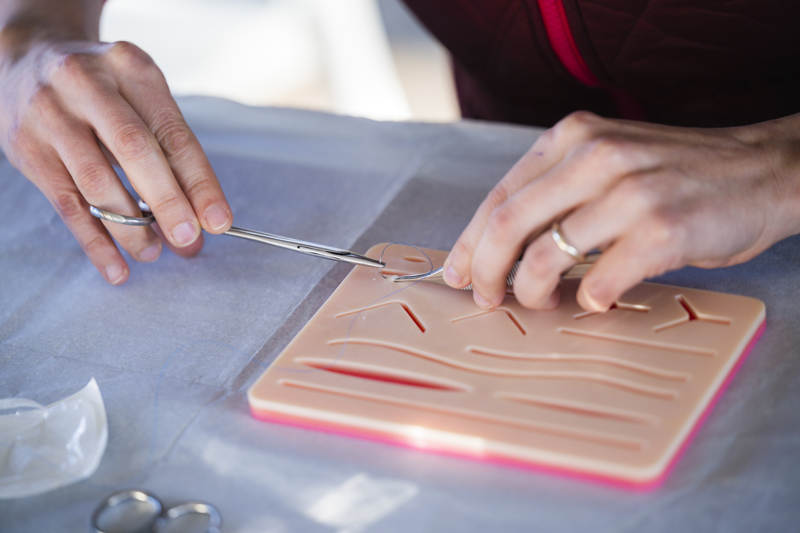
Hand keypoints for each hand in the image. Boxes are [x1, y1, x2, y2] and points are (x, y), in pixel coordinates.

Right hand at [0, 3, 231, 284]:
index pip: (173, 132)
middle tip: (187, 239)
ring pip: (96, 182)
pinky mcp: (26, 148)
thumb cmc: (102, 87)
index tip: (218, 221)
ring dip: (130, 227)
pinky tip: (116, 267)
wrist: (25, 59)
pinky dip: (94, 241)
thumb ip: (170, 152)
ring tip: (153, 253)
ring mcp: (50, 115)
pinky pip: (66, 204)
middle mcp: (87, 84)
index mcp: (130, 67)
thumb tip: (201, 219)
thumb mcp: (139, 95)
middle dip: (167, 202)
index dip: (199, 181)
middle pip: (135, 151)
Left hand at [443, 111, 799, 310]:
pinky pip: (597, 282)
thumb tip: (501, 247)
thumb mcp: (609, 160)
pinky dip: (587, 300)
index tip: (459, 272)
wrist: (763, 171)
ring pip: (543, 258)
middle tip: (487, 298)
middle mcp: (595, 157)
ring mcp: (629, 193)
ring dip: (531, 293)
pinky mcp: (661, 230)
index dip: (470, 242)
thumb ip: (558, 191)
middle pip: (507, 225)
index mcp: (573, 137)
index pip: (499, 196)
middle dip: (486, 272)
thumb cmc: (678, 174)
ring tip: (542, 303)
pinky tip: (596, 299)